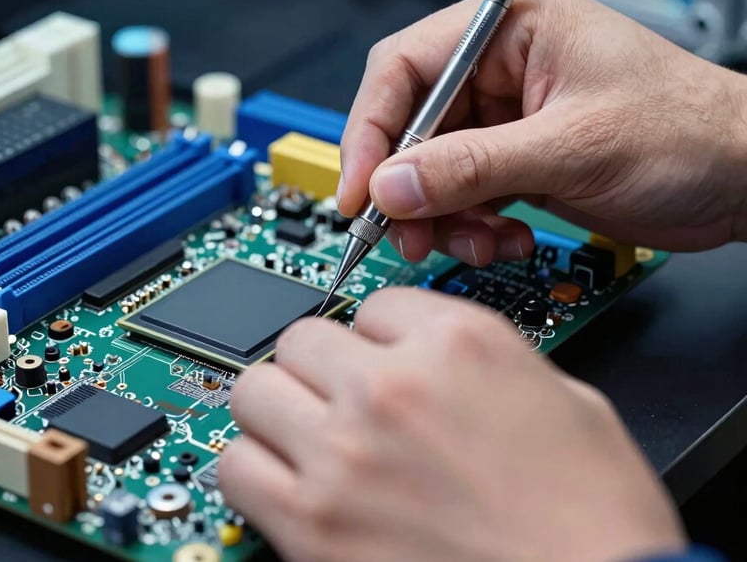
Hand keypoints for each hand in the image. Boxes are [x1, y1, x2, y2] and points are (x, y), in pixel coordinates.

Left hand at [220, 288, 685, 561]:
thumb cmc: (596, 519)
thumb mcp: (565, 399)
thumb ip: (488, 359)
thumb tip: (439, 359)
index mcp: (457, 342)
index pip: (373, 304)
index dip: (380, 336)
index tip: (383, 359)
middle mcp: (391, 385)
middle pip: (301, 336)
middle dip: (322, 365)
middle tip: (342, 397)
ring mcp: (343, 455)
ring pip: (254, 390)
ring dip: (280, 409)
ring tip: (310, 437)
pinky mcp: (312, 528)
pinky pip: (235, 468)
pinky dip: (254, 470)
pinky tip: (291, 484)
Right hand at [337, 0, 746, 260]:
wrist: (745, 178)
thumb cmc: (687, 131)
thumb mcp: (572, 147)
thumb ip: (474, 166)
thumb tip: (392, 184)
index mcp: (511, 24)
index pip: (406, 66)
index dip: (372, 128)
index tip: (359, 187)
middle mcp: (501, 62)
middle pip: (413, 121)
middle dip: (407, 184)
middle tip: (406, 232)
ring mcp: (507, 112)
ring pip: (433, 165)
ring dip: (441, 213)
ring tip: (474, 242)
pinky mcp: (517, 154)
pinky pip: (464, 191)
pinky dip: (471, 224)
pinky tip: (505, 239)